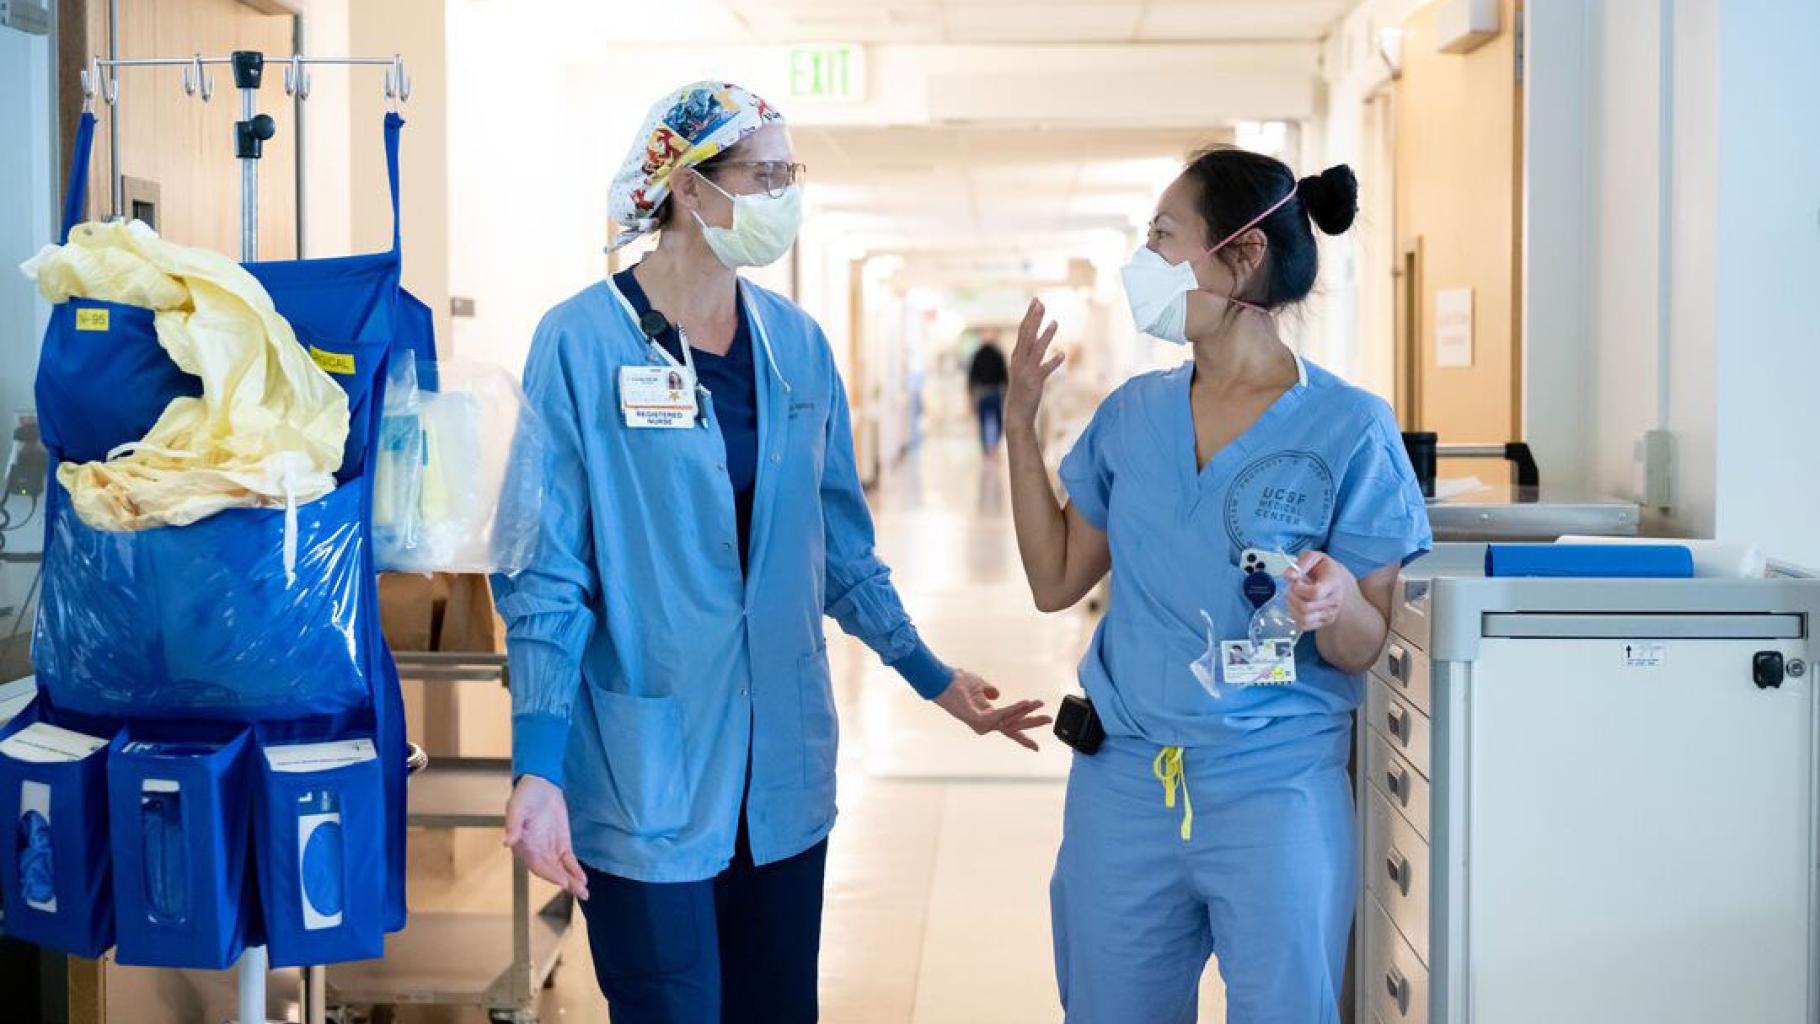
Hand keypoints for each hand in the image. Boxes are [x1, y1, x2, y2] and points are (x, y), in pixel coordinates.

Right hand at [504, 774, 590, 900]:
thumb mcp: (517, 806)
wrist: (540, 784)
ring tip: (584, 893)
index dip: (550, 874)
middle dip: (566, 883)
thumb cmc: (525, 794)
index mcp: (523, 846)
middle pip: (552, 872)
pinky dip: (575, 870)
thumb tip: (506, 842)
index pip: (537, 865)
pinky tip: (583, 879)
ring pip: (561, 869)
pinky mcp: (561, 844)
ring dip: (572, 881)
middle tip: (581, 892)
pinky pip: (568, 861)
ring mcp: (549, 849)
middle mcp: (536, 852)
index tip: (563, 882)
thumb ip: (513, 824)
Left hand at [934, 669, 1052, 750]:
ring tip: (1039, 703)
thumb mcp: (979, 684)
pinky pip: (1001, 714)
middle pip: (1014, 726)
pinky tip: (1025, 702)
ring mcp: (981, 723)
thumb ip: (989, 690)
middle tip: (1049, 719)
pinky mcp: (978, 719)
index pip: (1009, 727)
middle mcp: (985, 723)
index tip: (1037, 748)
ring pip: (1010, 719)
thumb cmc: (956, 682)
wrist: (942, 680)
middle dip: (1032, 723)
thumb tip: (996, 693)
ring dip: (1025, 710)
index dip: (1023, 737)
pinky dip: (1014, 709)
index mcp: (987, 716)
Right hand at [1006, 299, 1062, 428]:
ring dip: (1046, 336)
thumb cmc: (1022, 391)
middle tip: (1040, 303)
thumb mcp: (1024, 369)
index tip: (1036, 301)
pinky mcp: (1035, 382)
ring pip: (1036, 350)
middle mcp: (1019, 361)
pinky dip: (1053, 362)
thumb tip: (1037, 338)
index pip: (1023, 331)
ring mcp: (1026, 371)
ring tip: (1055, 323)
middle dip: (1034, 319)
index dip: (1029, 316)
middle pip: (1027, 335)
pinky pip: (1045, 370)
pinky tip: (1062, 355)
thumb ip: (1030, 354)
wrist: (1016, 414)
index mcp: (1017, 356)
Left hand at [1287, 551, 1354, 632]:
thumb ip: (1301, 562)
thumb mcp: (1314, 557)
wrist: (1336, 580)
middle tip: (1291, 588)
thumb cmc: (1322, 568)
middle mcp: (1335, 600)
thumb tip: (1289, 576)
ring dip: (1292, 607)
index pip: (1315, 593)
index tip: (1297, 581)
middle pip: (1306, 608)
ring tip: (1293, 597)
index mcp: (1334, 583)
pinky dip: (1295, 616)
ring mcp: (1331, 613)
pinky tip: (1297, 605)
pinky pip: (1304, 625)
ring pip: (1303, 619)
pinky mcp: (1325, 622)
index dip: (1299, 588)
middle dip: (1292, 597)